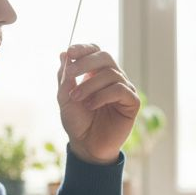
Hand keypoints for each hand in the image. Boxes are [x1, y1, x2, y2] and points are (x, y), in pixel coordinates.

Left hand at [57, 44, 137, 164]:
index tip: (70, 52)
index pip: (94, 51)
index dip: (83, 48)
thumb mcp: (65, 97)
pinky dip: (102, 95)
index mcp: (96, 73)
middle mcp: (112, 78)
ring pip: (111, 74)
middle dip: (86, 62)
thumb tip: (63, 54)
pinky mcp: (132, 102)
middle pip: (105, 57)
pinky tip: (91, 106)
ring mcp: (124, 89)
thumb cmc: (77, 122)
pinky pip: (120, 90)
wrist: (86, 145)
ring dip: (90, 85)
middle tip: (71, 74)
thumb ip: (65, 77)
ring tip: (77, 98)